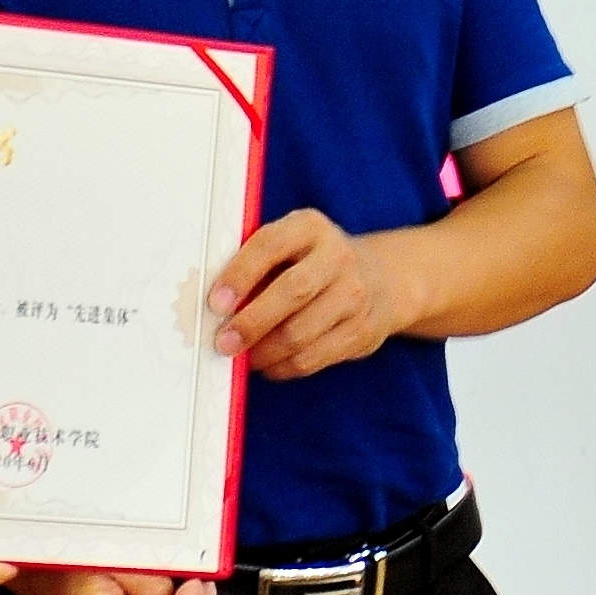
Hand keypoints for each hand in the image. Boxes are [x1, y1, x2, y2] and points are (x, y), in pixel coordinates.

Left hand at [208, 209, 408, 380]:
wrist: (382, 279)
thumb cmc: (312, 262)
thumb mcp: (290, 245)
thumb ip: (255, 264)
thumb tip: (213, 305)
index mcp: (310, 227)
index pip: (270, 245)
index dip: (240, 274)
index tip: (215, 302)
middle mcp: (337, 258)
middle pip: (291, 292)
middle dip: (251, 322)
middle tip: (223, 342)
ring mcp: (354, 296)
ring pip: (302, 333)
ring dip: (263, 352)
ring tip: (240, 356)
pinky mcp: (360, 332)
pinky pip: (313, 358)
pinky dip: (282, 366)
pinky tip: (266, 364)